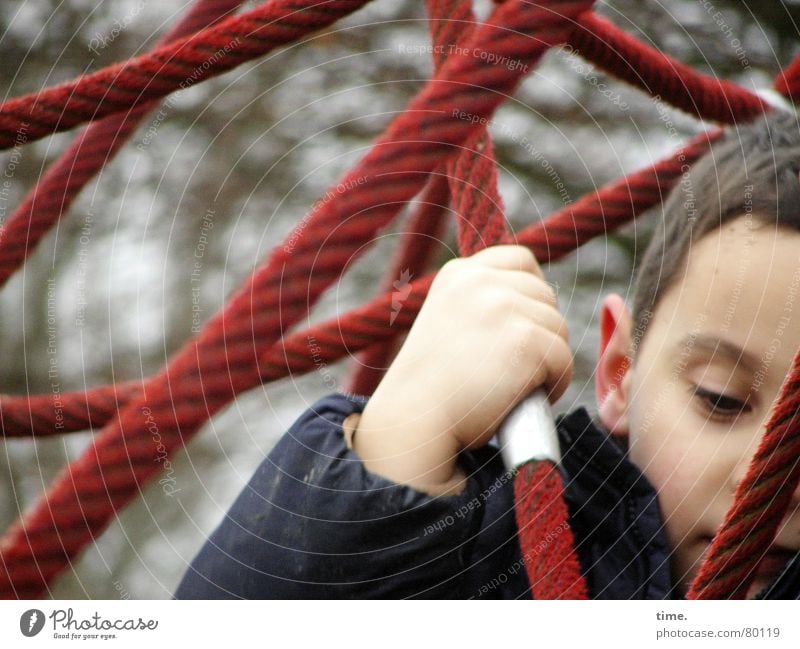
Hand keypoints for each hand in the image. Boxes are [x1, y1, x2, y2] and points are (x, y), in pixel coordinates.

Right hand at [351, 245, 571, 493]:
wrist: (415, 419)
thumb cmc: (430, 388)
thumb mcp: (448, 324)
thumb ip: (482, 306)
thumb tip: (536, 305)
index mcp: (459, 273)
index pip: (520, 260)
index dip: (533, 289)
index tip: (525, 322)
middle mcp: (481, 280)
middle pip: (544, 296)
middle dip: (540, 331)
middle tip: (518, 367)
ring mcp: (504, 305)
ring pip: (558, 328)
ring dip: (548, 359)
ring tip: (520, 385)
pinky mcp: (525, 338)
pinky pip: (564, 358)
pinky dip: (556, 382)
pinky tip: (529, 397)